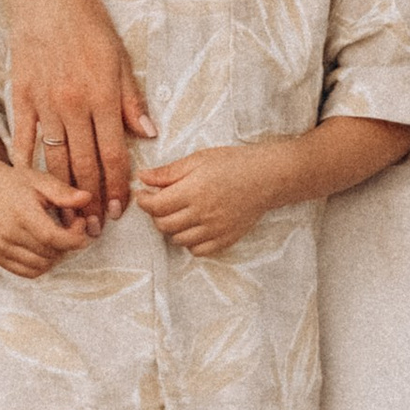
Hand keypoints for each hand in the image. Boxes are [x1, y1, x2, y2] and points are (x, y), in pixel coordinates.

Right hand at [0, 123, 100, 280]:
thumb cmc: (17, 184)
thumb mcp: (41, 180)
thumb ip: (63, 192)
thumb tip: (87, 199)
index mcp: (20, 212)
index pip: (51, 237)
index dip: (73, 238)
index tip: (82, 225)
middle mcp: (7, 234)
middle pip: (49, 253)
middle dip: (68, 243)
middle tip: (71, 225)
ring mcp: (1, 249)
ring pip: (41, 265)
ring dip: (57, 255)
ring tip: (57, 235)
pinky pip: (29, 272)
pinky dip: (43, 264)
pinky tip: (45, 246)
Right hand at [4, 0, 151, 215]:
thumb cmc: (89, 24)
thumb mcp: (120, 58)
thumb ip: (131, 99)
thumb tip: (148, 133)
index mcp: (102, 96)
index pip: (114, 153)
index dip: (119, 186)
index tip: (120, 210)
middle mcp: (73, 105)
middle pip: (84, 165)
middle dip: (92, 200)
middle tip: (95, 228)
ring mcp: (44, 103)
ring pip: (55, 159)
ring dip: (64, 192)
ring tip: (69, 216)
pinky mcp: (21, 97)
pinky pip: (25, 138)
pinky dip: (28, 163)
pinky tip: (32, 185)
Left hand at [136, 139, 287, 260]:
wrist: (267, 177)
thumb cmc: (233, 163)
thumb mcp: (198, 159)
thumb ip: (168, 172)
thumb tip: (142, 178)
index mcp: (193, 191)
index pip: (155, 206)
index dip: (143, 201)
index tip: (143, 194)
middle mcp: (202, 214)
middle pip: (163, 225)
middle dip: (155, 214)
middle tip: (160, 202)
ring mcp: (214, 230)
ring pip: (178, 239)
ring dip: (172, 228)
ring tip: (179, 213)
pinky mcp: (225, 240)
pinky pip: (197, 251)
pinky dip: (190, 242)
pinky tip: (194, 227)